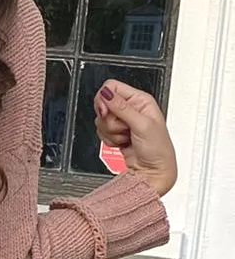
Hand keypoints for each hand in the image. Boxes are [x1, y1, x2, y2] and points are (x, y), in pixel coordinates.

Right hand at [93, 79, 176, 196]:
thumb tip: (107, 92)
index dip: (105, 98)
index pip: (111, 87)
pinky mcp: (115, 131)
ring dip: (110, 132)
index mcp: (140, 100)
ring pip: (101, 119)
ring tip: (126, 137)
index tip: (106, 112)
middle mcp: (130, 107)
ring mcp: (122, 120)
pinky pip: (101, 130)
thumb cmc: (158, 150)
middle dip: (109, 119)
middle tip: (122, 128)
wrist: (153, 171)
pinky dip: (109, 138)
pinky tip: (122, 142)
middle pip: (103, 104)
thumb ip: (122, 108)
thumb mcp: (142, 125)